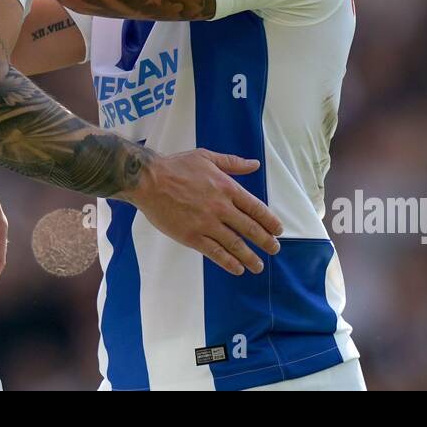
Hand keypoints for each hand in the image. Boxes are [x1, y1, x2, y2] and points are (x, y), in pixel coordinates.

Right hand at [119, 150, 282, 274]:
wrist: (148, 180)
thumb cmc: (176, 166)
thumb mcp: (206, 157)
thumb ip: (232, 163)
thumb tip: (254, 164)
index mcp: (226, 188)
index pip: (256, 208)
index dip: (270, 221)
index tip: (278, 231)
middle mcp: (221, 207)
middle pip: (250, 229)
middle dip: (266, 241)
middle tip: (274, 249)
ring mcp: (207, 224)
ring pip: (236, 245)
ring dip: (250, 257)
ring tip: (258, 265)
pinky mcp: (192, 237)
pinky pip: (215, 253)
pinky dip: (229, 263)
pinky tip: (237, 269)